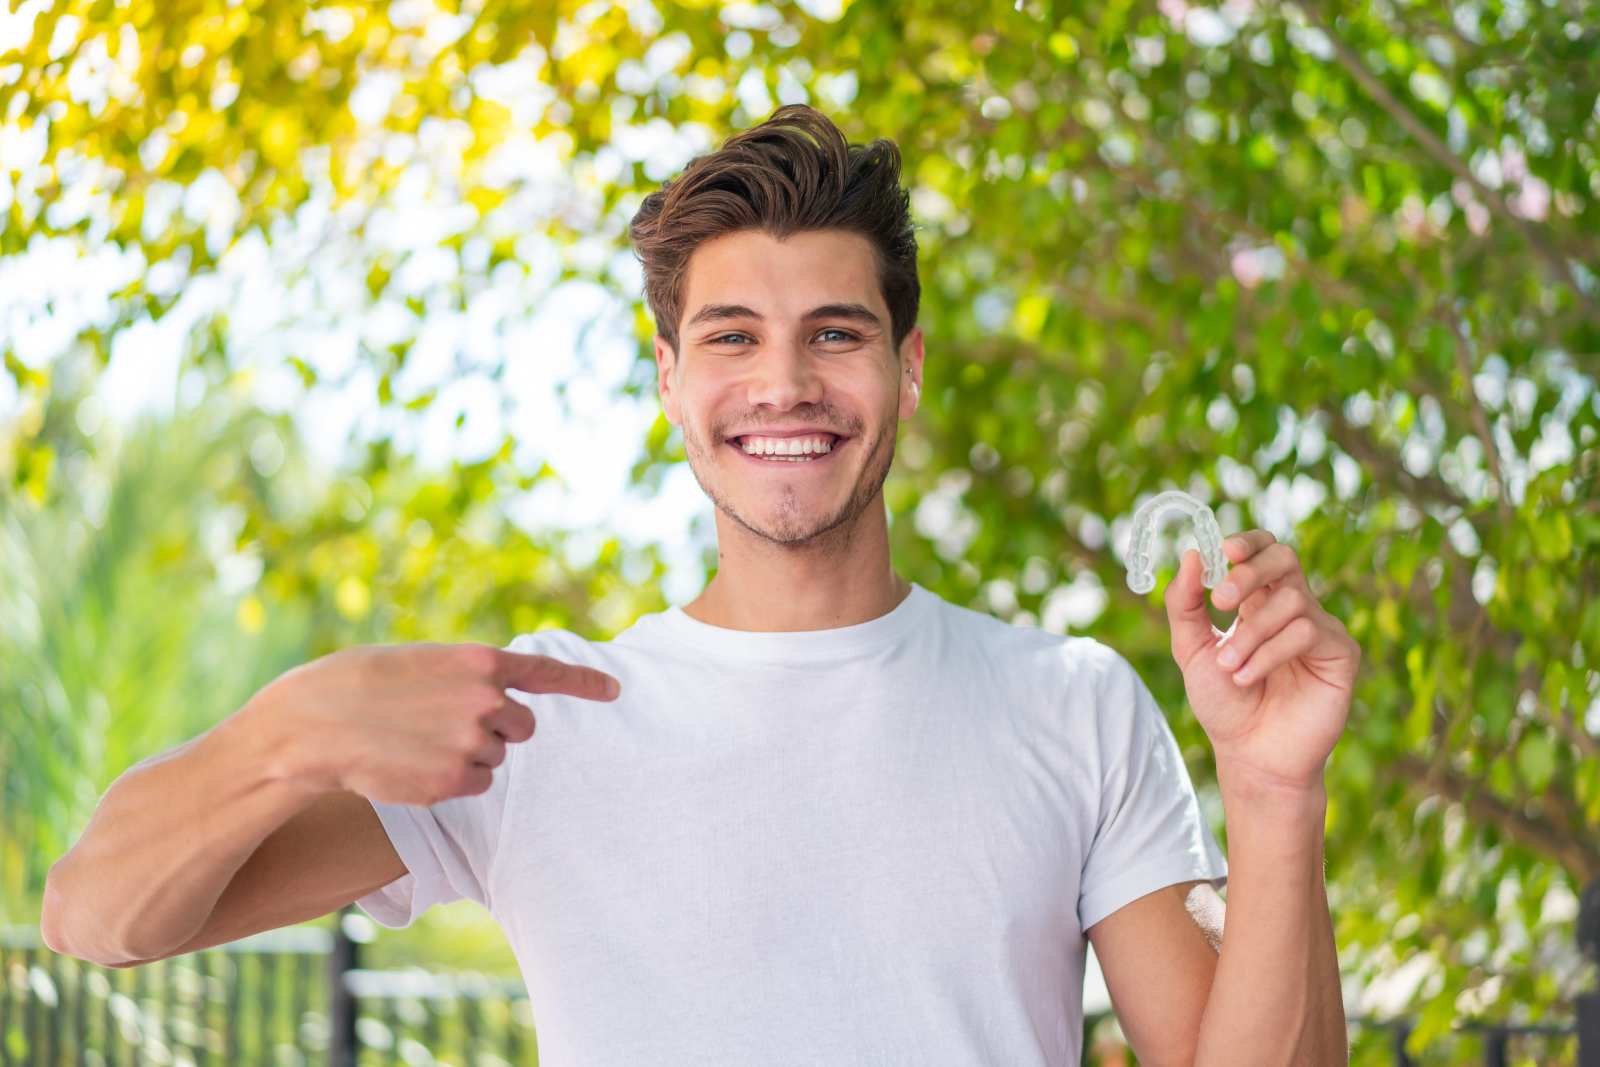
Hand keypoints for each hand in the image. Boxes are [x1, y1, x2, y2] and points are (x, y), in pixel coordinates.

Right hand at [256, 642, 620, 805]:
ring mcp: (474, 743)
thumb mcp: (422, 663)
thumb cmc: (358, 684)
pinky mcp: (456, 782)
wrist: (312, 725)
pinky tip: (413, 765)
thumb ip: (467, 677)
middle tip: (446, 724)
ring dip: (467, 755)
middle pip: (523, 727)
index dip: (585, 683)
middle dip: (497, 729)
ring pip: (496, 759)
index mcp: (479, 661)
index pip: (548, 672)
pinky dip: (452, 781)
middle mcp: (487, 701)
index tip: (615, 690)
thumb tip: (496, 698)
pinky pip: (476, 786)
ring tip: (415, 741)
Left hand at [1163, 530, 1359, 794]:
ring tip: (1230, 668)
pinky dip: (1271, 652)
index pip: (1263, 551)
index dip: (1248, 543)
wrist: (1249, 755)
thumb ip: (1185, 604)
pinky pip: (1308, 631)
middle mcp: (1293, 608)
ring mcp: (1320, 628)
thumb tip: (1191, 555)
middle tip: (1221, 600)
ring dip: (1251, 633)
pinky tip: (1249, 678)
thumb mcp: (1190, 650)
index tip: (1223, 549)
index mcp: (1258, 601)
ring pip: (1291, 600)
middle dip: (1249, 573)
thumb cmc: (1223, 703)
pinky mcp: (1341, 653)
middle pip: (1284, 559)